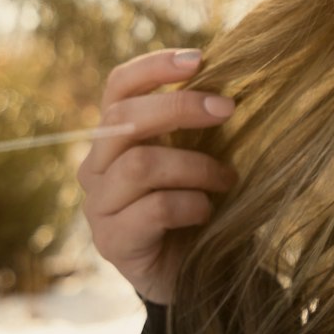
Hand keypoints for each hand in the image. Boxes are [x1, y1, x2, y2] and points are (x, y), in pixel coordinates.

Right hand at [77, 48, 238, 305]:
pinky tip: (208, 210)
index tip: (199, 59)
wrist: (197, 274)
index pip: (118, 87)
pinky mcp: (113, 241)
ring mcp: (99, 206)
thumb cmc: (200, 203)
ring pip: (141, 165)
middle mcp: (96, 166)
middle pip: (124, 120)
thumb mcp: (200, 155)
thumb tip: (236, 75)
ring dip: (196, 166)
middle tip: (227, 109)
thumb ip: (201, 123)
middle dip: (181, 108)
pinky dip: (192, 204)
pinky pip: (155, 209)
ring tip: (227, 178)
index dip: (154, 67)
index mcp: (115, 137)